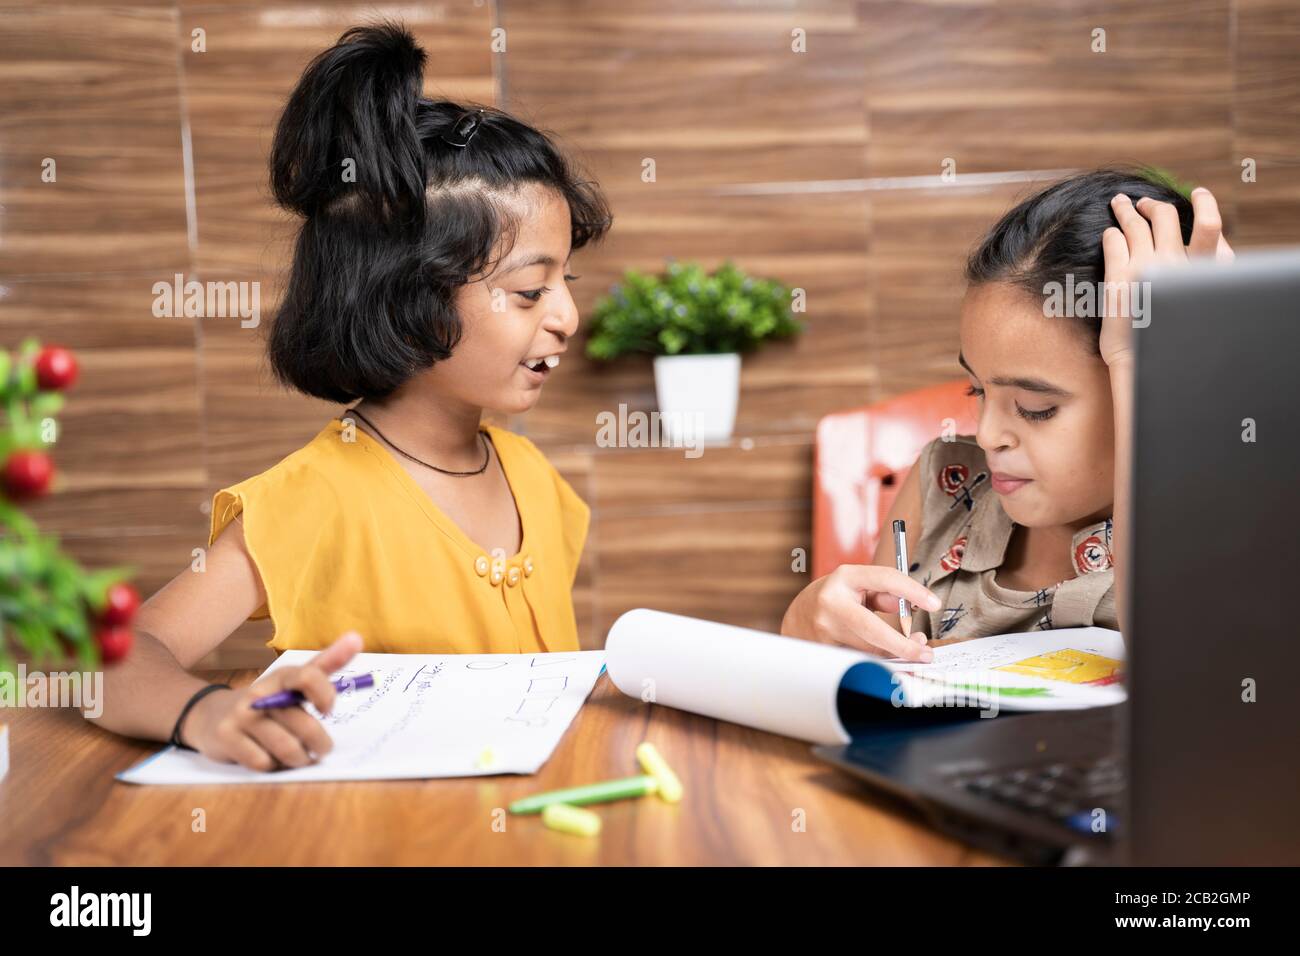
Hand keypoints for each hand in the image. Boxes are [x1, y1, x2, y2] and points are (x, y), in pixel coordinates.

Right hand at [183, 631, 363, 771]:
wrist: (212, 715)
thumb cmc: (268, 700)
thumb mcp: (294, 682)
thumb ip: (327, 664)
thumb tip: (357, 638)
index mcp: (283, 677)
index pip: (310, 677)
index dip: (326, 696)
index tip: (328, 711)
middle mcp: (260, 692)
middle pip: (305, 725)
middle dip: (320, 744)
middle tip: (322, 748)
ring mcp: (241, 715)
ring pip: (287, 749)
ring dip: (300, 759)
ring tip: (300, 756)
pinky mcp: (226, 738)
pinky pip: (263, 763)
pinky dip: (273, 766)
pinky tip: (270, 759)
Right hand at [781, 564, 941, 660]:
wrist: (797, 616)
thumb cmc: (835, 598)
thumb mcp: (858, 585)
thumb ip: (884, 593)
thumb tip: (911, 607)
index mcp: (845, 578)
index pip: (885, 579)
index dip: (913, 591)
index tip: (935, 603)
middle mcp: (832, 603)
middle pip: (874, 629)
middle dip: (903, 645)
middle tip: (925, 652)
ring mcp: (825, 630)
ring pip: (868, 651)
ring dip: (893, 654)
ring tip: (907, 651)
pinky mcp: (823, 651)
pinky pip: (859, 661)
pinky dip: (876, 663)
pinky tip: (884, 659)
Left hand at [1099, 187, 1234, 368]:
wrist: (1142, 360)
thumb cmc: (1166, 333)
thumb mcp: (1194, 302)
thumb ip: (1197, 275)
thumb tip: (1201, 254)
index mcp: (1200, 271)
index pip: (1210, 226)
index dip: (1206, 205)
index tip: (1199, 194)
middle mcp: (1176, 264)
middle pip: (1166, 216)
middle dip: (1152, 204)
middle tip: (1141, 202)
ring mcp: (1145, 267)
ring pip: (1136, 224)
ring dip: (1125, 210)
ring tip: (1119, 203)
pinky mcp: (1119, 276)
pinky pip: (1114, 242)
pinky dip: (1111, 234)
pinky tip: (1110, 234)